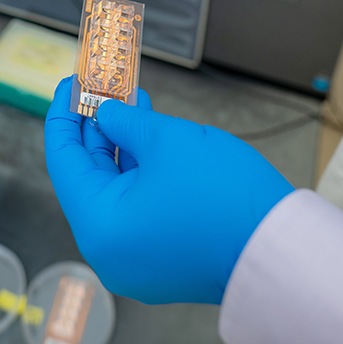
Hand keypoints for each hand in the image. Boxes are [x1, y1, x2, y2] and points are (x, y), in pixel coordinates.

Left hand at [45, 77, 292, 303]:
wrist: (279, 247)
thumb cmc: (222, 196)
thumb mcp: (165, 140)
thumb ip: (124, 122)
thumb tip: (105, 113)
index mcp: (99, 225)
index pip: (63, 161)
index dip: (63, 115)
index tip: (67, 84)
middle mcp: (109, 250)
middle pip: (88, 176)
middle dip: (96, 127)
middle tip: (99, 87)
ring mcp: (136, 259)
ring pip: (114, 190)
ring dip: (119, 145)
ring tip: (128, 102)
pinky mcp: (161, 258)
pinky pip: (135, 208)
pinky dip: (137, 171)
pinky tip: (147, 137)